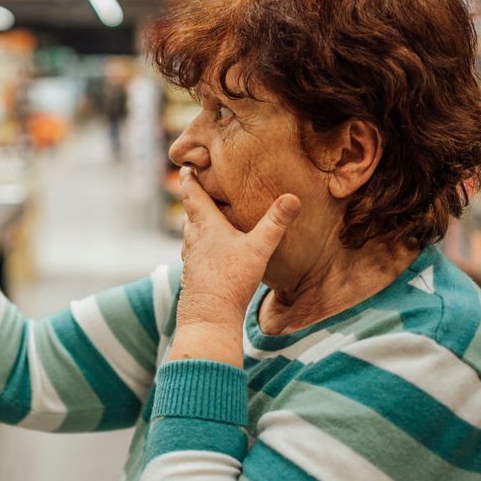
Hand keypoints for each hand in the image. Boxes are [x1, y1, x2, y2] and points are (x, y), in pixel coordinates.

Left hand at [176, 167, 300, 329]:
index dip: (190, 177)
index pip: (192, 193)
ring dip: (194, 220)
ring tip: (204, 214)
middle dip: (193, 196)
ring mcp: (191, 258)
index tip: (187, 163)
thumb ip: (275, 223)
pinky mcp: (193, 274)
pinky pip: (194, 250)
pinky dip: (199, 242)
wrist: (209, 317)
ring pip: (190, 232)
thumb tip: (293, 198)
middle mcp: (193, 238)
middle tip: (197, 183)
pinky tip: (209, 250)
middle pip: (189, 211)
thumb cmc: (230, 280)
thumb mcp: (258, 249)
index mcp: (205, 225)